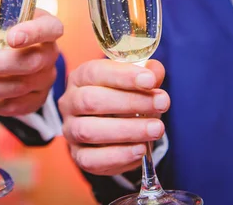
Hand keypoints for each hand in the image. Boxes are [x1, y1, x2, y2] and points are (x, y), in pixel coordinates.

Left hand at [0, 5, 62, 116]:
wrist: (15, 58)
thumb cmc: (5, 34)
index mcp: (46, 28)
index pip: (49, 29)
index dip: (33, 33)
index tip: (12, 38)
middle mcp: (49, 55)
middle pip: (28, 63)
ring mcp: (45, 80)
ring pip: (17, 88)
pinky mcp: (36, 100)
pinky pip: (14, 106)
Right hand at [58, 59, 168, 175]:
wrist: (116, 130)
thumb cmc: (124, 99)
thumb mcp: (136, 82)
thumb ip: (147, 74)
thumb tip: (154, 72)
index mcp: (80, 78)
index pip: (95, 72)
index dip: (123, 76)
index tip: (150, 80)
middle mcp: (70, 102)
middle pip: (90, 100)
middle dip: (130, 102)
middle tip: (162, 104)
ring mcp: (70, 130)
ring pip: (88, 131)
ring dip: (127, 130)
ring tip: (156, 129)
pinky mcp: (78, 155)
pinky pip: (91, 159)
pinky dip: (119, 155)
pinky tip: (140, 149)